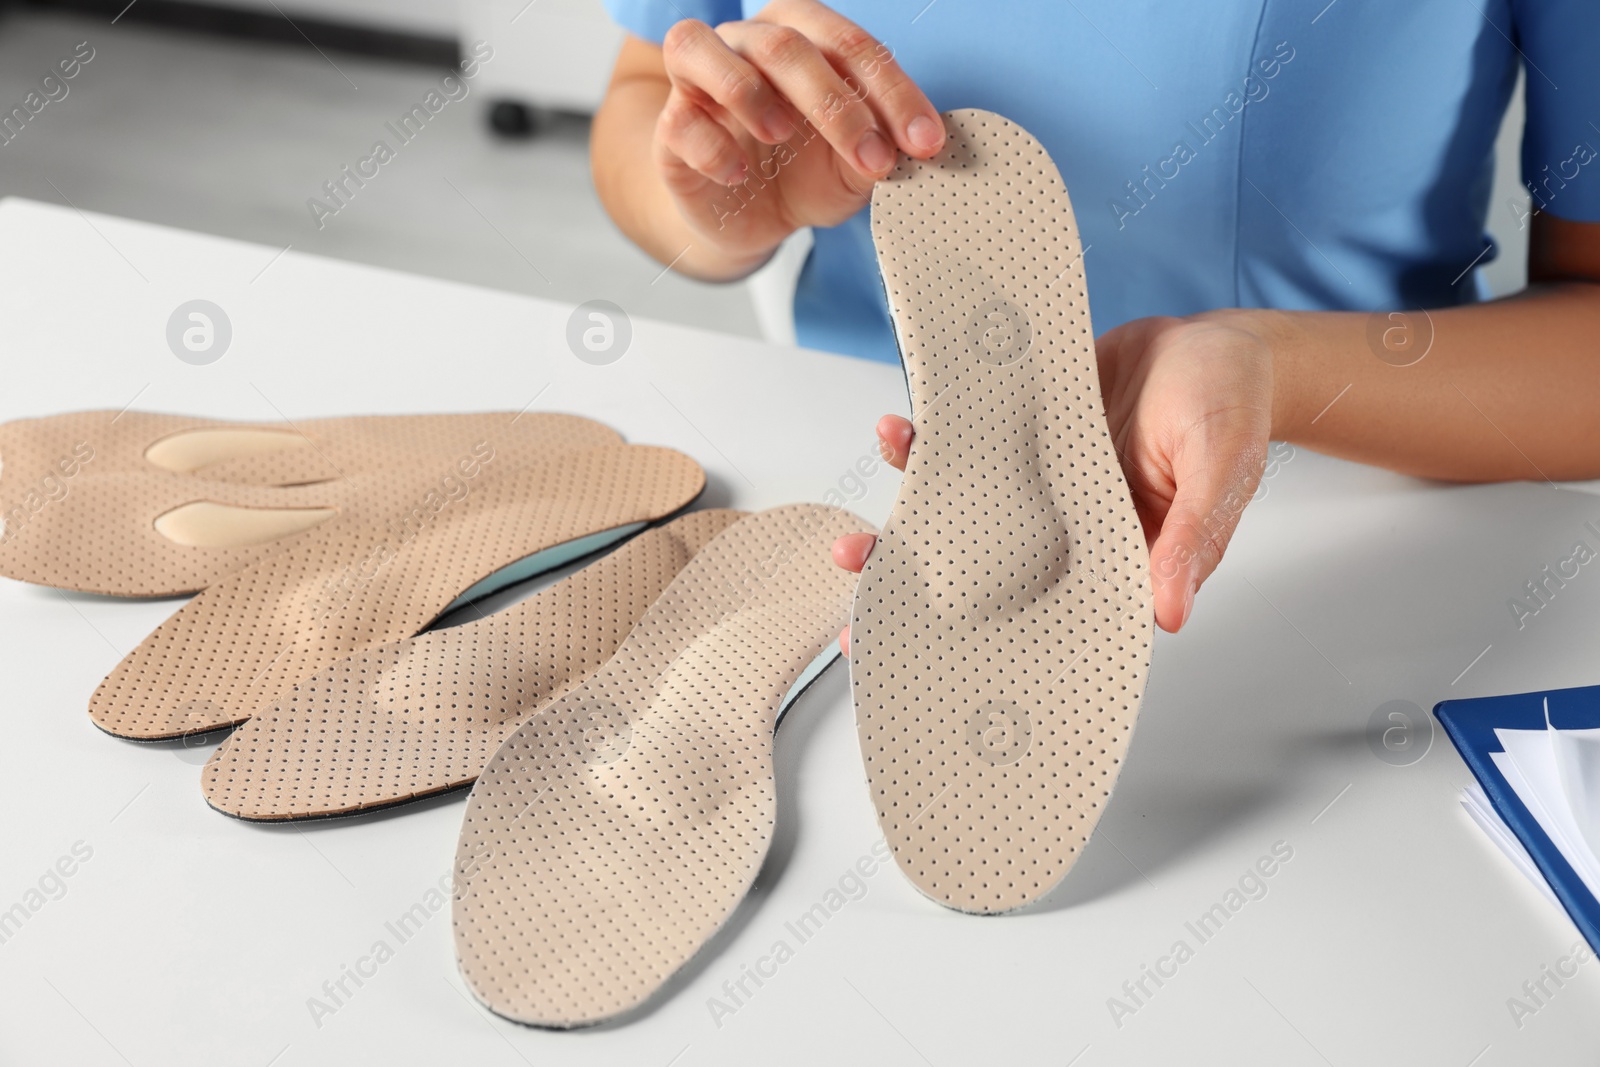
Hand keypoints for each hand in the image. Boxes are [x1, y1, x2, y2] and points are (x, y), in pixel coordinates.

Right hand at [654, 0, 945, 273]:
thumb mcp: (853, 168)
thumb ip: (880, 150)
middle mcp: (748, 43)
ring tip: (781, 135)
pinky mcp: (670, 125)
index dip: (894, 94)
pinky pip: (678, 118)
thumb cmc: (803, 174)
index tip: (924, 143)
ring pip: (705, 49)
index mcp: (804, 36)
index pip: (852, 47)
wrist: (748, 219)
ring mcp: (699, 80)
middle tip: (874, 159)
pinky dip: (710, 146)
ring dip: (750, 92)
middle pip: (786, 46)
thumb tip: (910, 149)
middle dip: (838, 105)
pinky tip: (736, 173)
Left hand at [833, 311, 1278, 649]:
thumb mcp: (1222, 470)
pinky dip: (933, 437)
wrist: (1218, 341)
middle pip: (982, 563)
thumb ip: (1191, 539)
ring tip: (862, 512)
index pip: (1043, 610)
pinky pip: (970, 438)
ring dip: (911, 504)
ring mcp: (1040, 476)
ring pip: (964, 503)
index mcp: (1114, 552)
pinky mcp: (1027, 428)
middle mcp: (1067, 522)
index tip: (927, 661)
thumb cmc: (1233, 407)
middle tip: (861, 581)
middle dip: (920, 577)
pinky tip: (900, 431)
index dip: (986, 640)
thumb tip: (1170, 613)